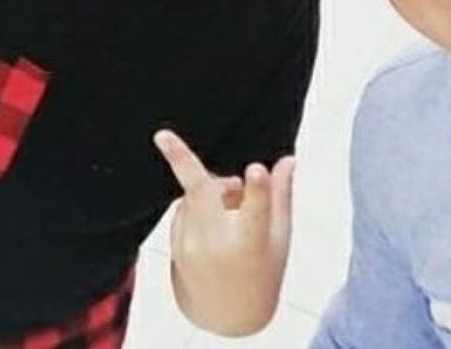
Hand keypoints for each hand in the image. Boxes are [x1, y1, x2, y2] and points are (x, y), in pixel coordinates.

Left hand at [153, 129, 294, 335]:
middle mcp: (218, 244)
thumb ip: (280, 197)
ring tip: (233, 207)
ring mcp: (191, 246)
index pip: (258, 211)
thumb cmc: (263, 273)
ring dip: (211, 188)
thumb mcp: (280, 239)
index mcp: (252, 244)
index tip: (256, 171)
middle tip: (161, 136)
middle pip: (202, 192)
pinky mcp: (175, 247)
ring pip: (195, 194)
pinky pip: (183, 209)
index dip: (259, 189)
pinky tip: (215, 221)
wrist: (227, 316)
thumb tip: (288, 159)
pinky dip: (198, 205)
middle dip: (179, 159)